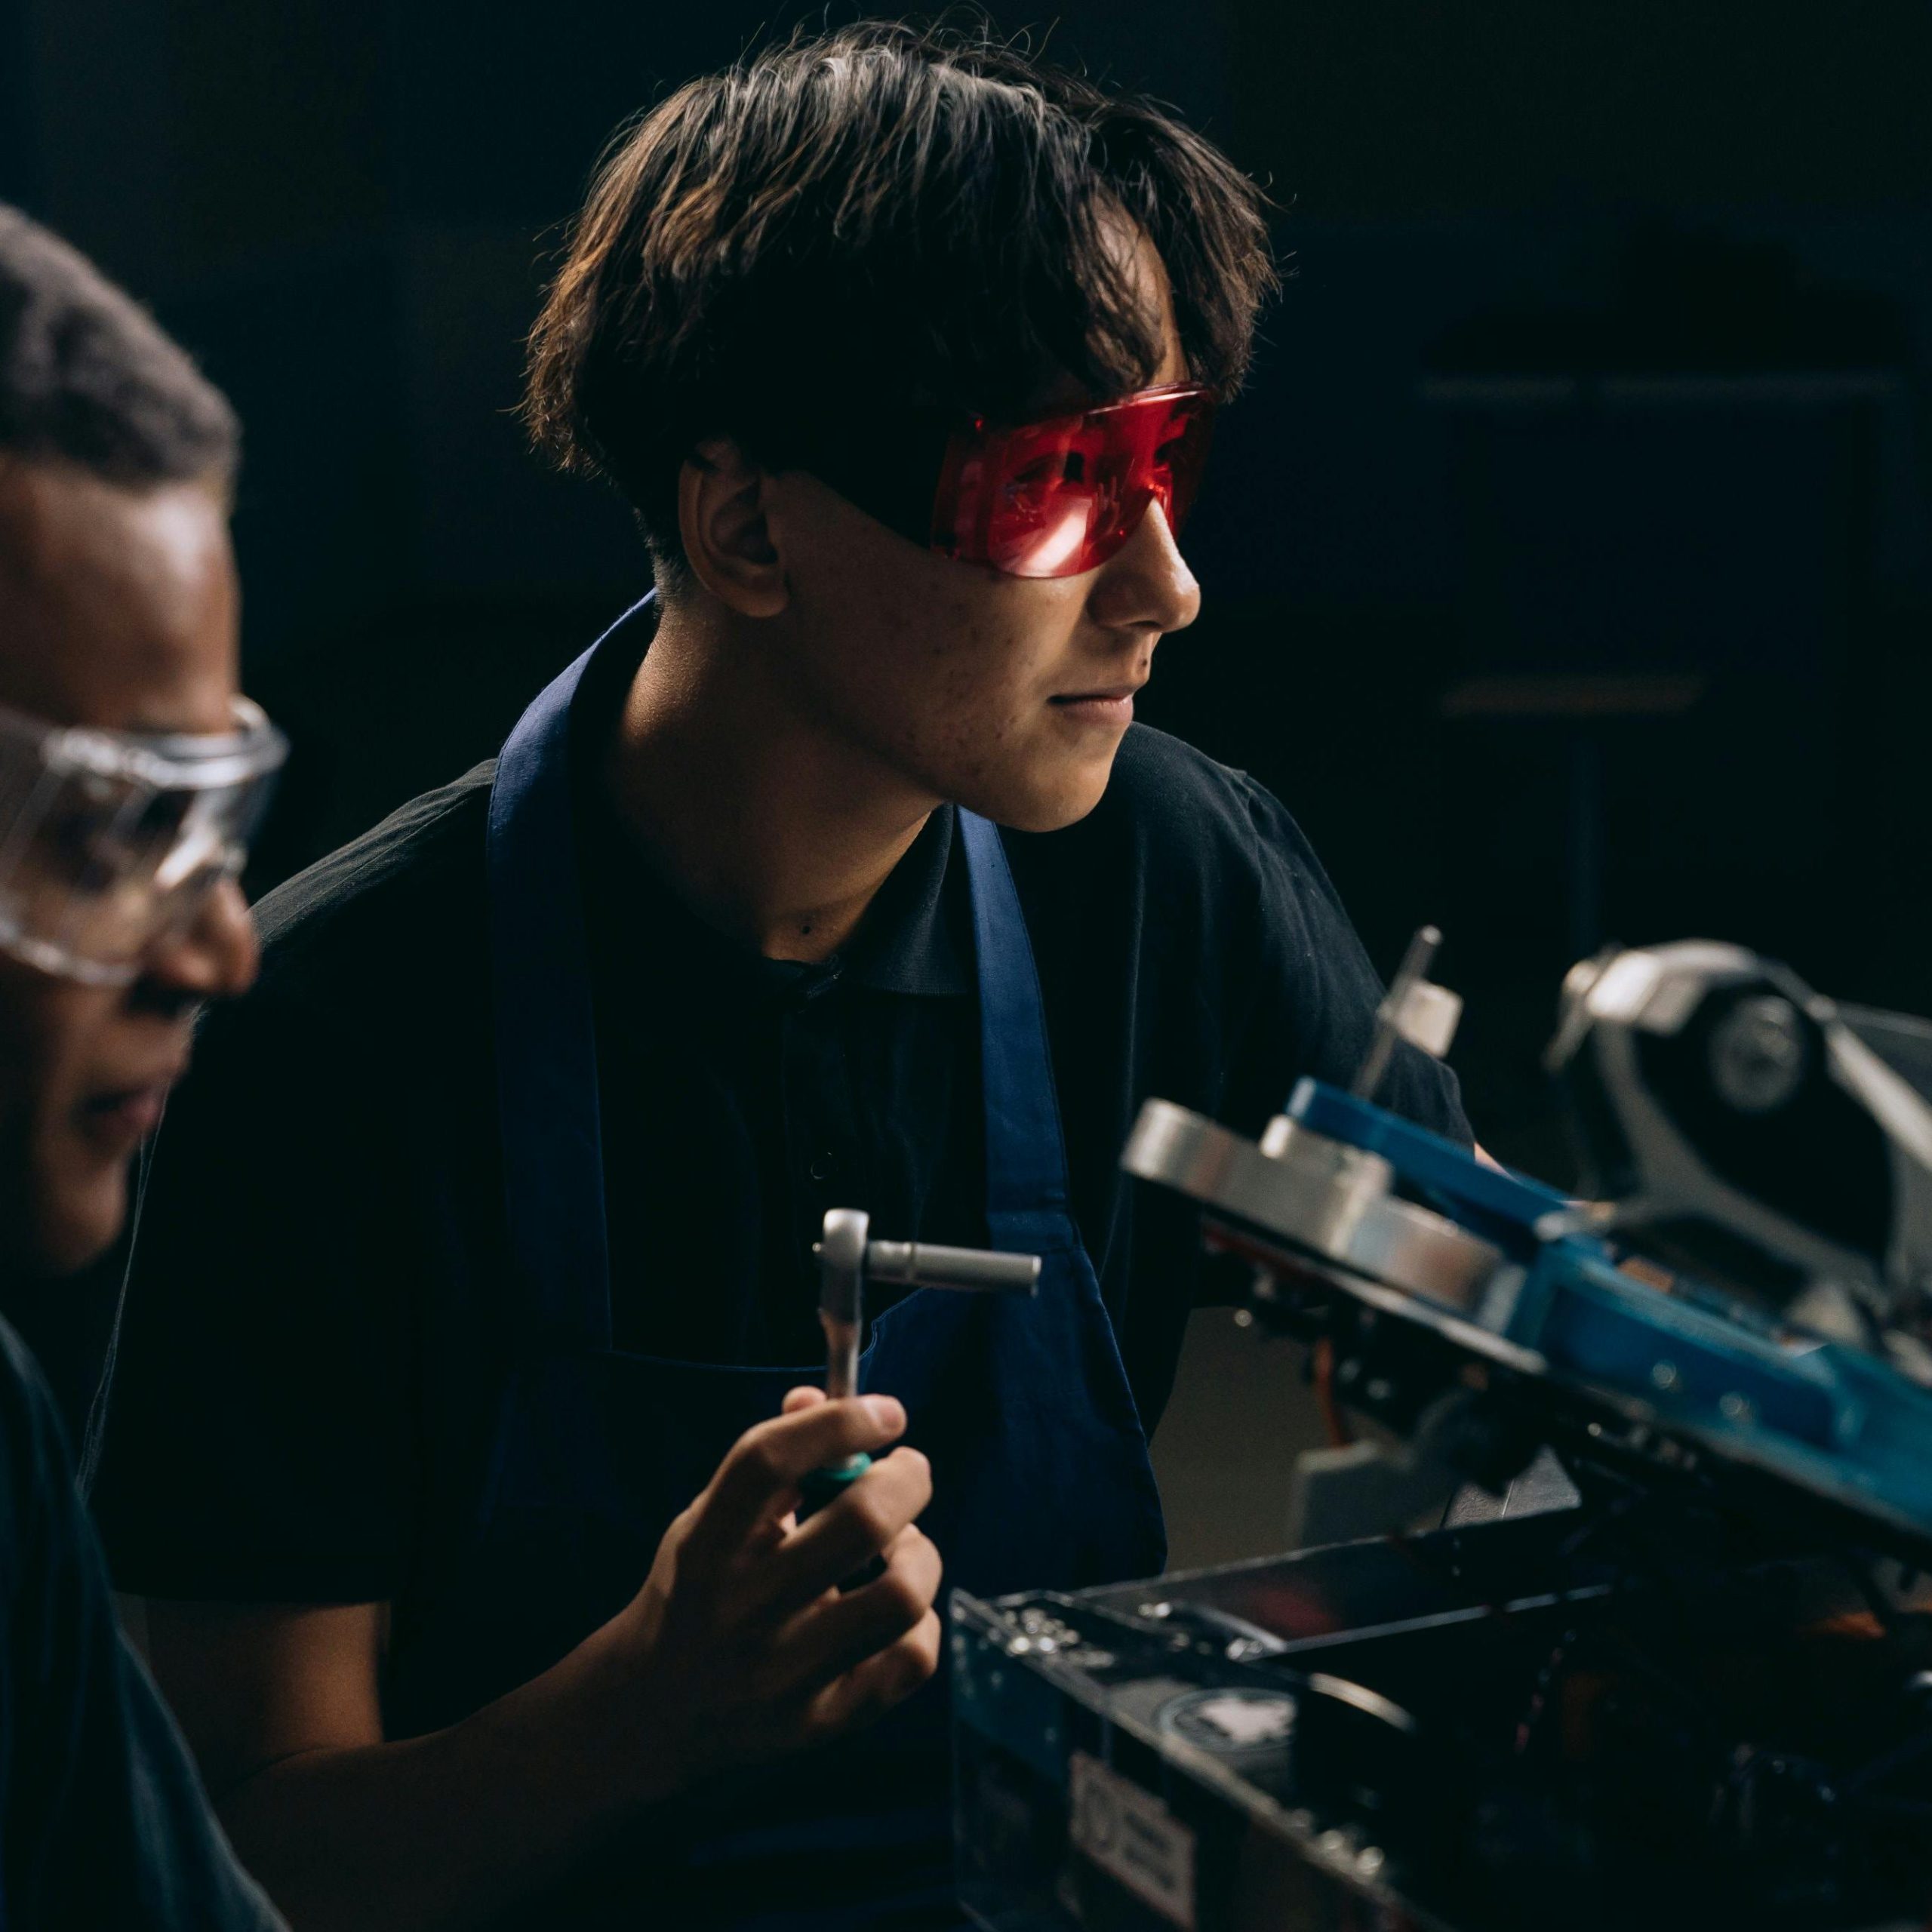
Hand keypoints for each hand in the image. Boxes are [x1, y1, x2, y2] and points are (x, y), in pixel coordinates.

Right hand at [586, 1388, 940, 1800]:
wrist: (650, 1714)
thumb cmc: (695, 1593)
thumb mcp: (707, 1520)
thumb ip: (766, 1458)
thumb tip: (819, 1397)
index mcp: (704, 1548)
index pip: (768, 1462)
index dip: (837, 1422)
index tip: (884, 1411)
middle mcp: (741, 1612)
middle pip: (859, 1524)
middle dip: (906, 1479)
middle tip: (908, 1470)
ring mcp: (782, 1675)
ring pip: (899, 1596)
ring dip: (920, 1554)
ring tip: (903, 1546)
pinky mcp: (820, 1723)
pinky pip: (911, 1661)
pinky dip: (923, 1621)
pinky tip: (897, 1610)